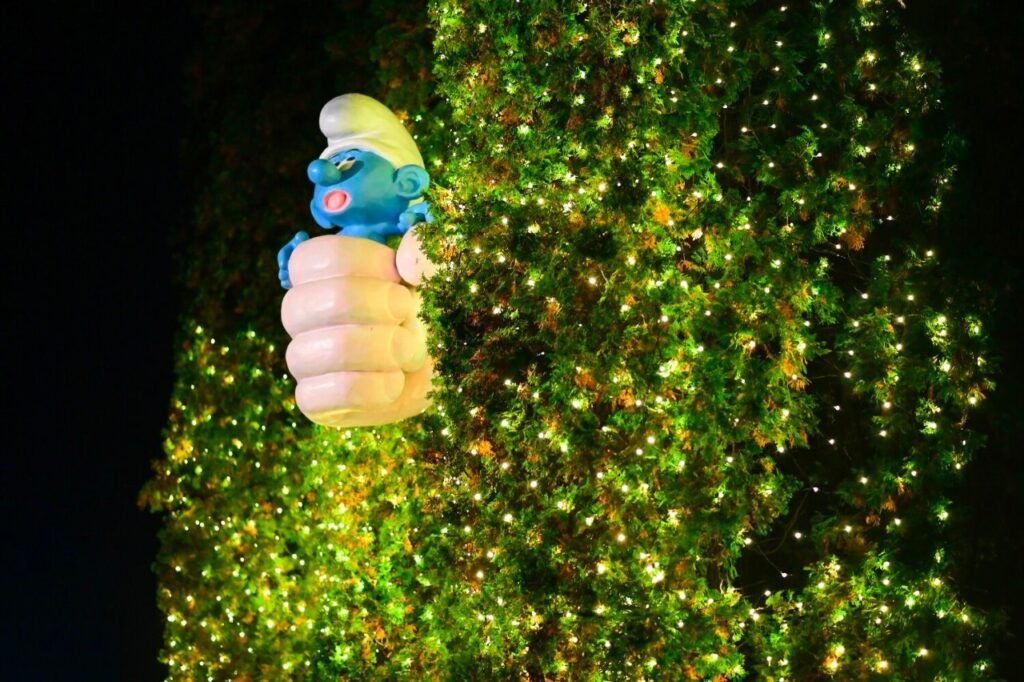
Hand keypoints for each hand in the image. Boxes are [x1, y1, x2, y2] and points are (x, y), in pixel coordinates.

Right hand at [280, 232, 436, 426]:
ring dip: (370, 352)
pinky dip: (364, 390)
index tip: (401, 277)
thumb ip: (431, 252)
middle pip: (295, 306)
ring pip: (303, 355)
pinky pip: (313, 397)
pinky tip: (394, 383)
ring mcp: (307, 360)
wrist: (457, 361)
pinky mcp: (317, 401)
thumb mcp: (443, 271)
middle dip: (363, 309)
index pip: (312, 258)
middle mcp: (306, 315)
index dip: (360, 263)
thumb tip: (407, 260)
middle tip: (408, 315)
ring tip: (409, 353)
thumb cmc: (439, 308)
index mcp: (325, 273)